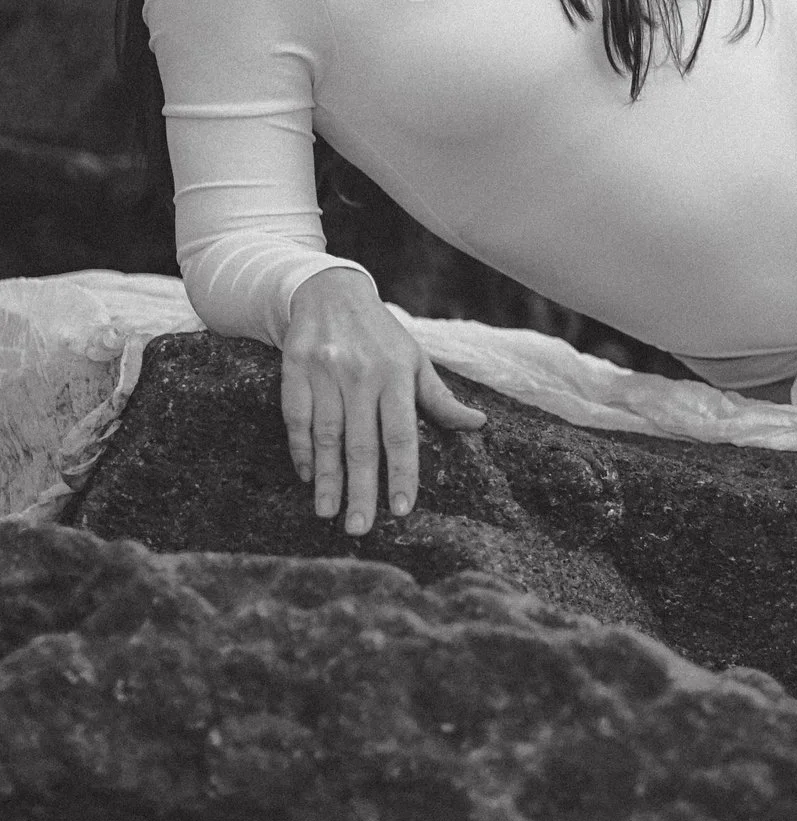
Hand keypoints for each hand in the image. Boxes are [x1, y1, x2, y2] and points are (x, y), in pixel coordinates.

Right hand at [281, 267, 486, 534]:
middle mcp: (361, 375)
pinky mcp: (294, 368)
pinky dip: (301, 448)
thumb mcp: (416, 359)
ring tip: (328, 512)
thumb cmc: (382, 335)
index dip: (402, 472)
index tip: (402, 509)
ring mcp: (325, 372)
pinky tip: (306, 475)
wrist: (331, 292)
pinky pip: (296, 417)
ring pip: (327, 435)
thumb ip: (440, 397)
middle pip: (361, 443)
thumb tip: (478, 424)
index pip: (402, 433)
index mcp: (397, 374)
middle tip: (360, 528)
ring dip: (326, 478)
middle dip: (360, 489)